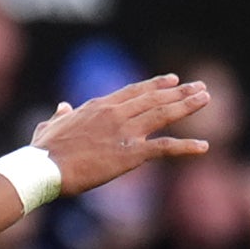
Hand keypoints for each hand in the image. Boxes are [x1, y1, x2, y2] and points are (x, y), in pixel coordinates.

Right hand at [30, 76, 214, 200]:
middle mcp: (116, 114)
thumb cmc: (44, 151)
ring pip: (164, 114)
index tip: (173, 80)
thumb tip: (61, 107)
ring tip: (206, 99)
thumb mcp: (50, 126)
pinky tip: (204, 147)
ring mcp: (126, 132)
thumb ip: (60, 115)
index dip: (156, 85)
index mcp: (99, 106)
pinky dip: (186, 146)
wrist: (45, 168)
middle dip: (180, 92)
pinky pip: (166, 148)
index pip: (134, 91)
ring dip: (187, 106)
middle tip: (199, 87)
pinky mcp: (131, 153)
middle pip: (154, 99)